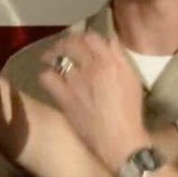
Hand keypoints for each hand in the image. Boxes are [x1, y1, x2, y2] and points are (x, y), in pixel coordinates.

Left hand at [39, 32, 151, 171]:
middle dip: (63, 43)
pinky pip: (48, 78)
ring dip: (51, 56)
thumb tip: (108, 41)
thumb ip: (119, 58)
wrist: (120, 140)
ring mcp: (77, 81)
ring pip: (57, 58)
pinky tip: (47, 78)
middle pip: (72, 44)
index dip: (82, 37)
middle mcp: (93, 66)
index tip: (78, 41)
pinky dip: (46, 75)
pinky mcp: (64, 97)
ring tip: (47, 59)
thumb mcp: (131, 79)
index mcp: (111, 61)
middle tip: (58, 47)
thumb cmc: (129, 111)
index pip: (91, 37)